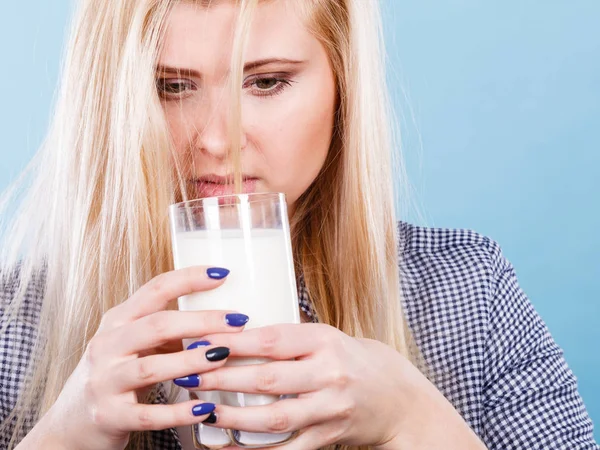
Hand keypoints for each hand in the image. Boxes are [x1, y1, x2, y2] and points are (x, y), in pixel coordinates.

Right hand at [17, 266, 246, 449]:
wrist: (71, 423)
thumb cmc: (116, 374)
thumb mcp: (133, 343)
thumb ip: (167, 330)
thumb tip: (221, 319)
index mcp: (117, 321)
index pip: (154, 290)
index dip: (188, 279)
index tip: (221, 273)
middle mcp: (106, 346)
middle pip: (156, 325)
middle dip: (200, 321)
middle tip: (237, 320)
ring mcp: (104, 382)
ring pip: (150, 367)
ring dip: (190, 362)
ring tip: (223, 357)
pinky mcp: (109, 416)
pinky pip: (148, 415)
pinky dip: (179, 413)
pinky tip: (205, 408)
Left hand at [185, 323, 423, 448]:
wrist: (396, 396)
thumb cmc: (351, 359)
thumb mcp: (325, 338)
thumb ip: (287, 340)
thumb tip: (232, 335)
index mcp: (325, 340)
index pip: (271, 340)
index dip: (233, 343)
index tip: (201, 342)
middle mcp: (330, 373)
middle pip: (268, 379)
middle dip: (223, 379)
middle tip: (189, 375)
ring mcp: (331, 408)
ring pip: (276, 417)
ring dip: (235, 417)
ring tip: (204, 412)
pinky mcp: (330, 436)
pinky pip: (289, 448)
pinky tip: (231, 447)